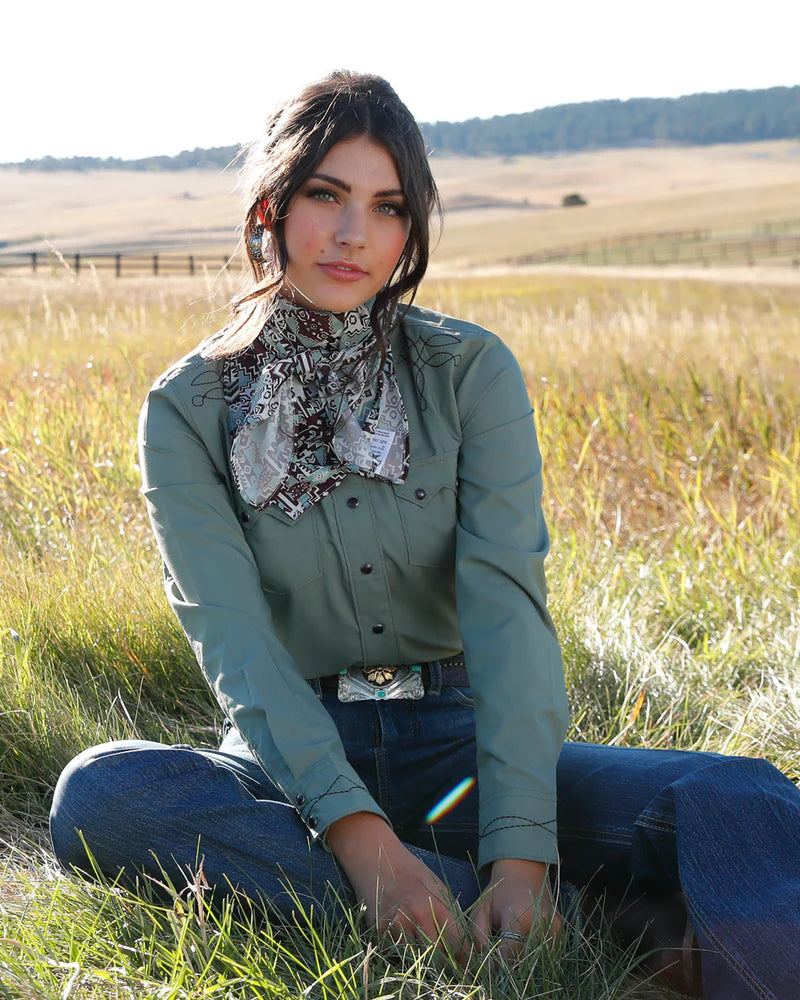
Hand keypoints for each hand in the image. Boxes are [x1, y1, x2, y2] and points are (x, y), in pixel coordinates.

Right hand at [327, 812, 466, 960]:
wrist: (378, 859)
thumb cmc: (412, 874)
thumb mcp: (438, 889)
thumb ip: (450, 917)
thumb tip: (466, 947)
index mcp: (438, 906)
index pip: (457, 944)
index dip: (464, 960)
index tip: (467, 968)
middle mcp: (419, 917)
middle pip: (438, 957)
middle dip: (443, 965)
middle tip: (446, 968)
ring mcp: (398, 925)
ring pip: (416, 959)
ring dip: (421, 960)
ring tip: (422, 952)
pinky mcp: (380, 931)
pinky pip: (396, 953)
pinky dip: (401, 952)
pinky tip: (402, 938)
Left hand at [472, 858, 560, 958]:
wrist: (525, 869)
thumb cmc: (499, 890)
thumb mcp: (482, 908)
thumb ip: (479, 937)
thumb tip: (485, 966)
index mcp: (519, 916)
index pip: (509, 956)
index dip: (497, 968)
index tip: (488, 970)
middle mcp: (541, 924)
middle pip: (524, 962)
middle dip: (510, 968)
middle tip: (498, 962)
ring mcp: (555, 928)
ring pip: (537, 961)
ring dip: (523, 963)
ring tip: (511, 952)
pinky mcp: (561, 931)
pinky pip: (547, 955)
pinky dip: (535, 956)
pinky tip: (524, 946)